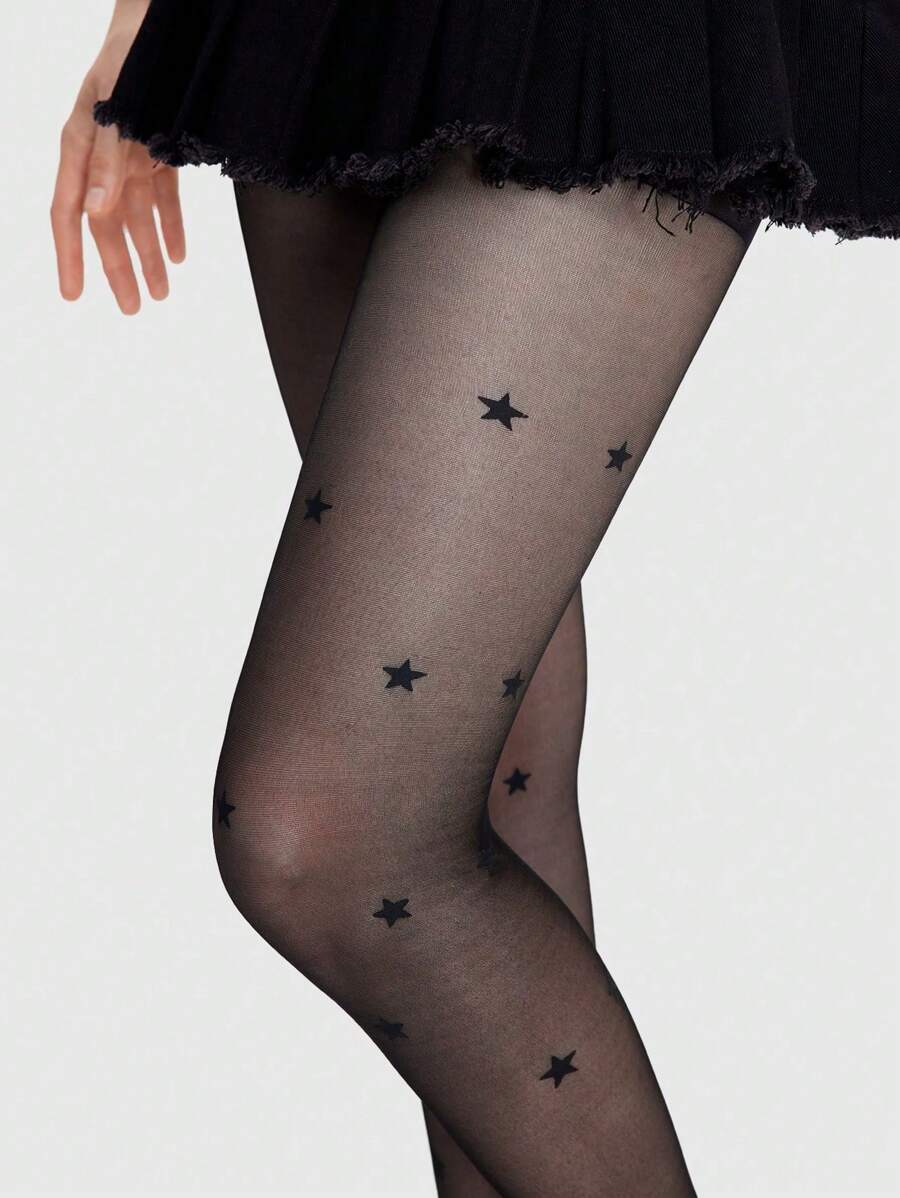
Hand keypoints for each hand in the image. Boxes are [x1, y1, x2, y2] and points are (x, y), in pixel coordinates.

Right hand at [51, 1, 185, 313]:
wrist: (161, 22)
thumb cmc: (134, 57)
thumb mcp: (117, 112)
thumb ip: (107, 161)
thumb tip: (96, 212)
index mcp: (80, 147)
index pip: (69, 213)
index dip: (71, 256)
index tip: (73, 294)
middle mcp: (102, 157)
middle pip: (107, 224)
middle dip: (120, 268)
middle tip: (133, 307)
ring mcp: (131, 154)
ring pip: (138, 217)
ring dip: (150, 255)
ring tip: (162, 292)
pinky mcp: (160, 151)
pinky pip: (164, 197)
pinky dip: (172, 226)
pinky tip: (180, 254)